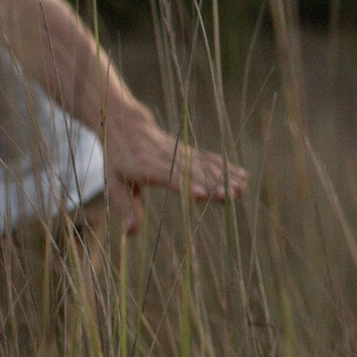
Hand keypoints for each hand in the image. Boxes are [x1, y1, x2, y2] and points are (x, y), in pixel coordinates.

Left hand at [101, 98, 248, 234]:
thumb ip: (125, 206)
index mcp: (147, 166)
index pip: (169, 176)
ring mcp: (181, 154)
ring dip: (225, 177)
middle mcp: (168, 158)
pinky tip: (243, 176)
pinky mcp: (189, 152)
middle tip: (230, 196)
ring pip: (205, 165)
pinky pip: (210, 159)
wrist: (126, 125)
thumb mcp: (113, 182)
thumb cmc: (118, 159)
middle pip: (193, 172)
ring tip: (241, 189)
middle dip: (213, 184)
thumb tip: (131, 232)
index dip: (185, 185)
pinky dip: (226, 167)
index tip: (201, 195)